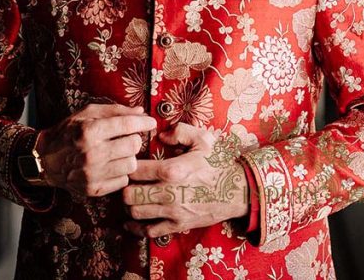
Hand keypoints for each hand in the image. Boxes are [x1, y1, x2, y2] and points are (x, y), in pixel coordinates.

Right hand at [36, 103, 155, 197]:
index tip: (150, 122)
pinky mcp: (93, 189)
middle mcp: (91, 154)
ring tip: (118, 153)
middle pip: (134, 145)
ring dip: (128, 157)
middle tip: (127, 138)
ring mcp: (92, 174)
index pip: (127, 125)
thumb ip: (115, 110)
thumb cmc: (68, 132)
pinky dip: (120, 173)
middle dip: (134, 139)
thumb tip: (141, 113)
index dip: (144, 122)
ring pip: (132, 164)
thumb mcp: (87, 113)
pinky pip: (123, 180)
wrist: (44, 160)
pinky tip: (110, 166)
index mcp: (89, 131)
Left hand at [122, 123, 248, 238]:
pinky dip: (136, 227)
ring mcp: (172, 211)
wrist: (237, 190)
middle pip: (129, 194)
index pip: (135, 170)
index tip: (130, 162)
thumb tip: (161, 136)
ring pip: (135, 212)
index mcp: (173, 170)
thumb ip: (180, 132)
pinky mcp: (177, 225)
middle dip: (125, 187)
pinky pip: (148, 231)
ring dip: (129, 205)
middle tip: (127, 181)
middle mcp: (169, 193)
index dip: (129, 165)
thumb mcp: (204, 139)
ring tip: (132, 196)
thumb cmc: (220, 163)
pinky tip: (132, 219)